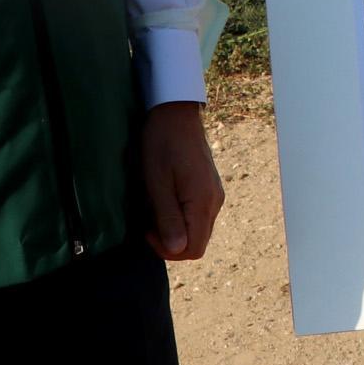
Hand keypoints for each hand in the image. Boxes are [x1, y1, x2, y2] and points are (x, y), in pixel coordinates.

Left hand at [138, 100, 223, 259]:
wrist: (175, 113)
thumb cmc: (161, 145)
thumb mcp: (157, 183)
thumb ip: (168, 218)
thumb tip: (177, 250)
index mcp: (203, 202)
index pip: (194, 250)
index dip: (169, 251)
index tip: (149, 231)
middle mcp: (215, 202)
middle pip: (197, 242)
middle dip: (171, 241)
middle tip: (149, 222)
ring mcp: (214, 195)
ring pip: (197, 229)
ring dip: (174, 228)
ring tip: (155, 208)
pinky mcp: (209, 188)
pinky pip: (197, 215)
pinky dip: (180, 216)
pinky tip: (165, 199)